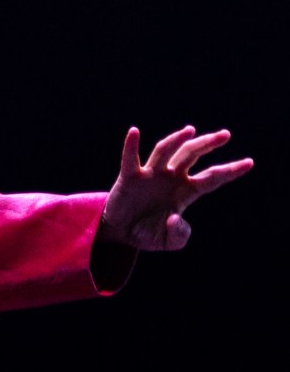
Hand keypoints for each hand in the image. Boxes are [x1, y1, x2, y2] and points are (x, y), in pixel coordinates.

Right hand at [100, 125, 253, 251]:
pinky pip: (131, 158)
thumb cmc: (148, 235)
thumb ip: (179, 235)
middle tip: (225, 135)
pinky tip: (134, 132)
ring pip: (166, 151)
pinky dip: (131, 145)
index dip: (230, 171)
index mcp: (186, 192)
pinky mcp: (130, 177)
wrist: (121, 235)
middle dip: (208, 144)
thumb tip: (174, 218)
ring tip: (190, 130)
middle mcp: (170, 178)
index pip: (211, 178)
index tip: (249, 163)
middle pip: (192, 155)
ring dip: (177, 139)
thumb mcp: (168, 241)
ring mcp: (150, 175)